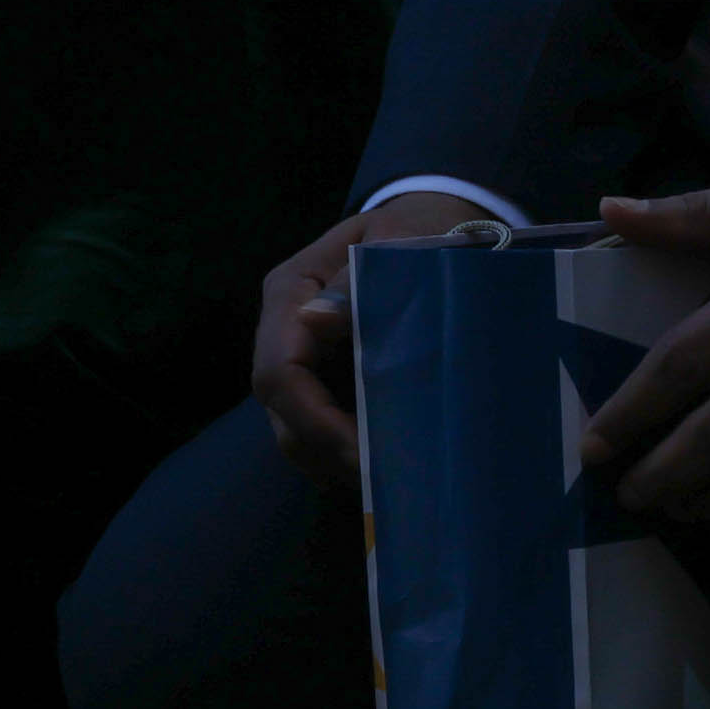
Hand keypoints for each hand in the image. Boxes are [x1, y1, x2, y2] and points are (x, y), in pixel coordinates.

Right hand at [252, 190, 495, 480]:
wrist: (431, 223)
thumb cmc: (418, 231)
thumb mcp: (399, 242)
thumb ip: (361, 277)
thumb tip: (318, 320)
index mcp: (290, 292)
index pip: (278, 372)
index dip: (313, 420)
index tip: (363, 455)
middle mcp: (284, 329)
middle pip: (281, 410)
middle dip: (326, 450)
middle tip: (386, 485)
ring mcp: (302, 356)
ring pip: (294, 427)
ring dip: (335, 460)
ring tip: (391, 481)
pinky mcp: (325, 377)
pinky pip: (319, 427)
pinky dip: (346, 453)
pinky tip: (388, 464)